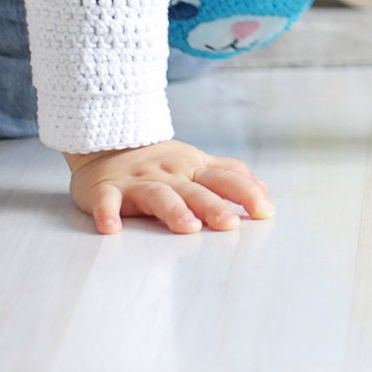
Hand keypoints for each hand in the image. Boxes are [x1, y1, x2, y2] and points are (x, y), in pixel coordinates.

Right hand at [64, 139, 273, 235]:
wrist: (108, 143)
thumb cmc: (159, 161)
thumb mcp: (196, 162)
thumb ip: (228, 174)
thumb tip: (263, 189)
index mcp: (192, 168)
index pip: (224, 179)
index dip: (246, 193)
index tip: (265, 211)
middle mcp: (169, 174)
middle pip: (194, 190)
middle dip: (213, 206)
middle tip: (230, 225)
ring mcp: (138, 181)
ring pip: (158, 195)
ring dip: (173, 210)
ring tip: (188, 227)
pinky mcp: (106, 189)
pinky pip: (107, 201)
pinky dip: (108, 213)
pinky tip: (111, 228)